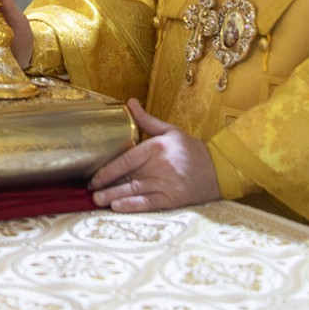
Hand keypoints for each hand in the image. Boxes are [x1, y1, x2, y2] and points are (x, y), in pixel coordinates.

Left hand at [87, 100, 221, 212]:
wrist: (218, 170)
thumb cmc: (191, 149)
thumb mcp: (170, 130)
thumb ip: (146, 120)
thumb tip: (129, 102)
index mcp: (157, 148)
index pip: (126, 159)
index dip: (108, 169)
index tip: (93, 176)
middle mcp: (159, 166)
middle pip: (128, 176)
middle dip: (107, 185)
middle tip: (90, 191)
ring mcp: (166, 184)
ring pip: (135, 191)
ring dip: (115, 197)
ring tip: (98, 201)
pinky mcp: (172, 199)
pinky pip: (149, 203)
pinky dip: (133, 206)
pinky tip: (118, 207)